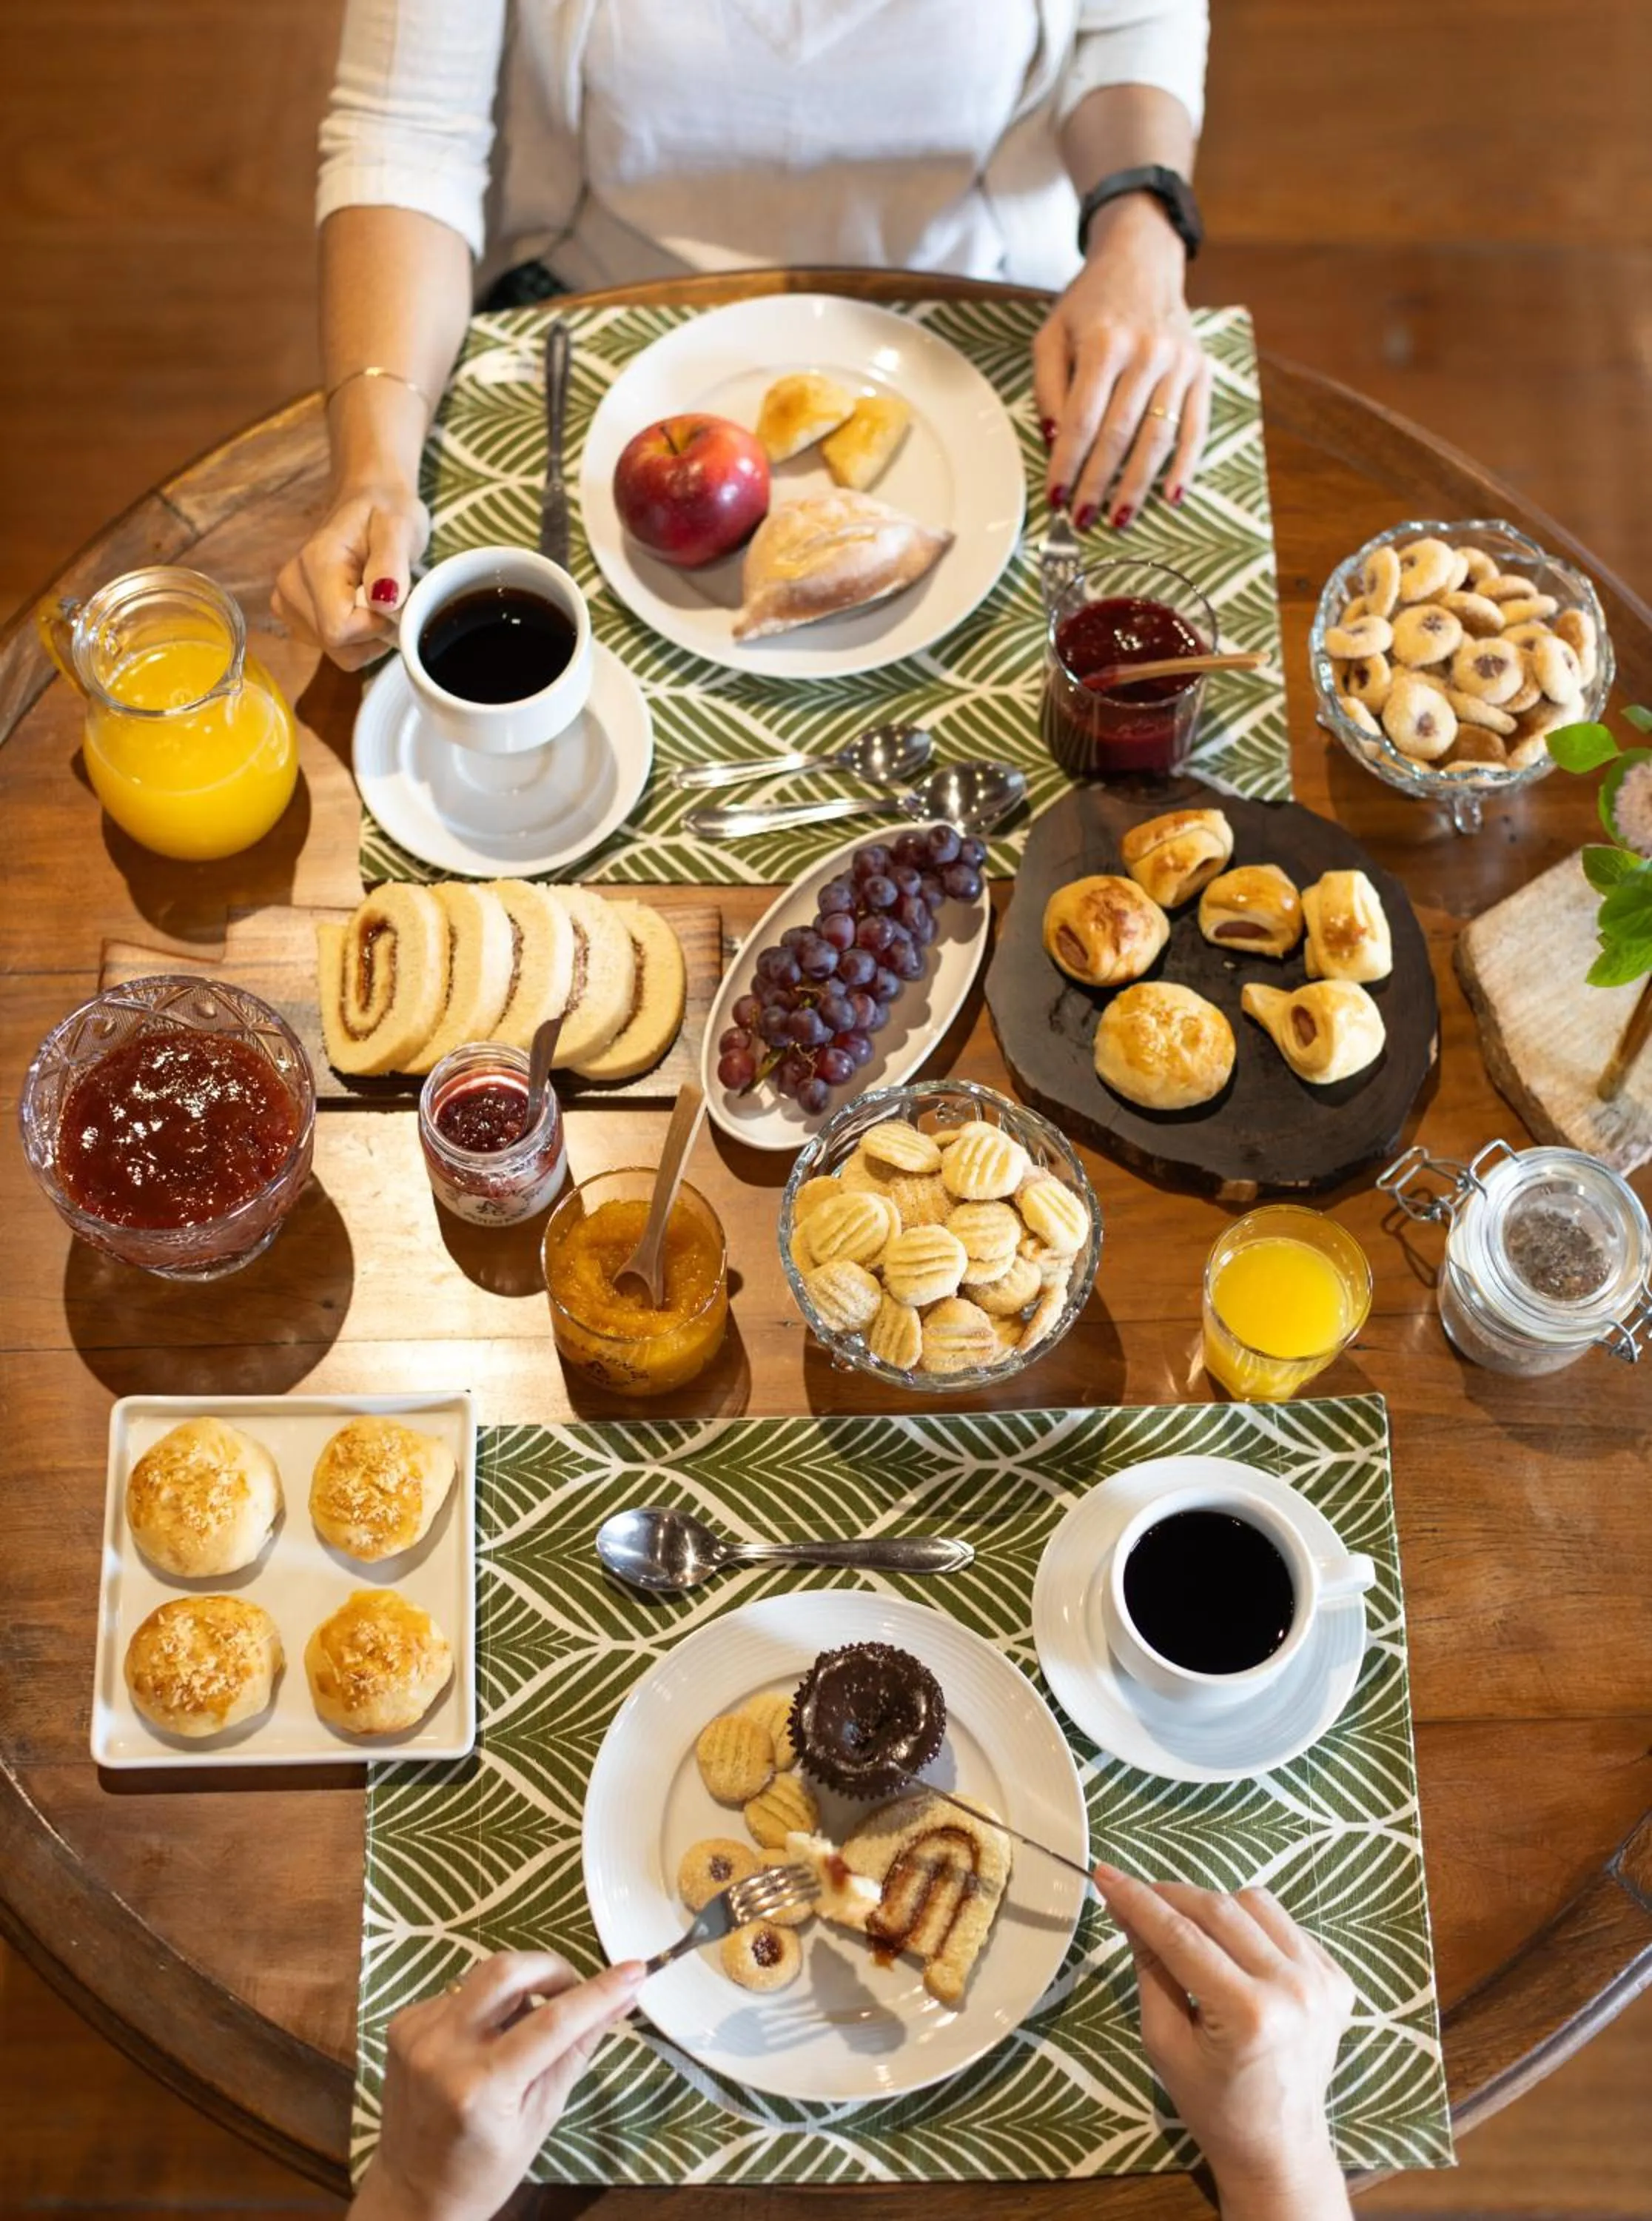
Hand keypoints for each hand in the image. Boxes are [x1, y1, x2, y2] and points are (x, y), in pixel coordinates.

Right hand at [272, 481, 429, 671]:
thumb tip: (383, 602)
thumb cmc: (387, 512)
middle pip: (337, 647)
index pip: (339, 630)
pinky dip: (356, 637)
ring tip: (374, 597)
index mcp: (315, 565)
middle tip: (388, 597)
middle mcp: (291, 587)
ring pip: (336, 653)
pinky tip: (360, 606)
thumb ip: (391, 562)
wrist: (369, 502)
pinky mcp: (294, 616)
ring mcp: (288, 604)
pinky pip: (333, 649)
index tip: (392, 600)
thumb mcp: (400, 527)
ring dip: (365, 636)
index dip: (374, 626)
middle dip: (372, 633)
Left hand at [350, 1951, 644, 2220]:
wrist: (410, 2195)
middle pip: (507, 1971)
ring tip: (528, 2026)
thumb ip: (576, 2051)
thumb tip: (620, 2001)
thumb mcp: (540, 2118)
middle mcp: (442, 2050)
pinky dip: (486, 2005)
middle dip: (551, 1970)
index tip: (634, 1970)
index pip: (552, 2022)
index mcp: (480, 2087)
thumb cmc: (484, 2172)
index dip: (598, 1992)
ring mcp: (416, 2033)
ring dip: (519, 1988)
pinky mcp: (403, 2025)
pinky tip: (487, 2040)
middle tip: (573, 1991)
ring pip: (483, 1976)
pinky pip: (459, 1992)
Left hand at [1033, 197, 1212, 533]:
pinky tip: (1171, 498)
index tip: (1055, 498)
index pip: (1082, 420)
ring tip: (1120, 518)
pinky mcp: (1202, 371)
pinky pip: (1196, 427)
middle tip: (1082, 519)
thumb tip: (1052, 441)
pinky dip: (1185, 466)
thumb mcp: (1052, 333)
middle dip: (1099, 483)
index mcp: (1105, 343)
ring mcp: (1179, 363)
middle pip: (1120, 435)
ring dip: (1138, 485)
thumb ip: (1047, 386)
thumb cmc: (1090, 304)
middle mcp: (1146, 353)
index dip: (1067, 464)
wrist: (1143, 262)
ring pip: (1158, 437)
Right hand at [1094, 1863, 1354, 2220]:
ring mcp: (1322, 1981)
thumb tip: (1130, 1910)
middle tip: (1137, 1897)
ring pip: (1255, 1903)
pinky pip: (1285, 1924)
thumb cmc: (1212, 2105)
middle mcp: (1292, 1988)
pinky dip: (1252, 1926)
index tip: (1107, 1875)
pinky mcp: (1338, 1979)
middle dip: (1170, 1896)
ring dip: (1214, 1908)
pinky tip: (1236, 1956)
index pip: (1181, 1937)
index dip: (1139, 1901)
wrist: (1279, 2148)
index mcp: (1247, 2014)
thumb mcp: (1164, 2042)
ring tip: (1192, 1936)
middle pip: (1219, 1909)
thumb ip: (1150, 1970)